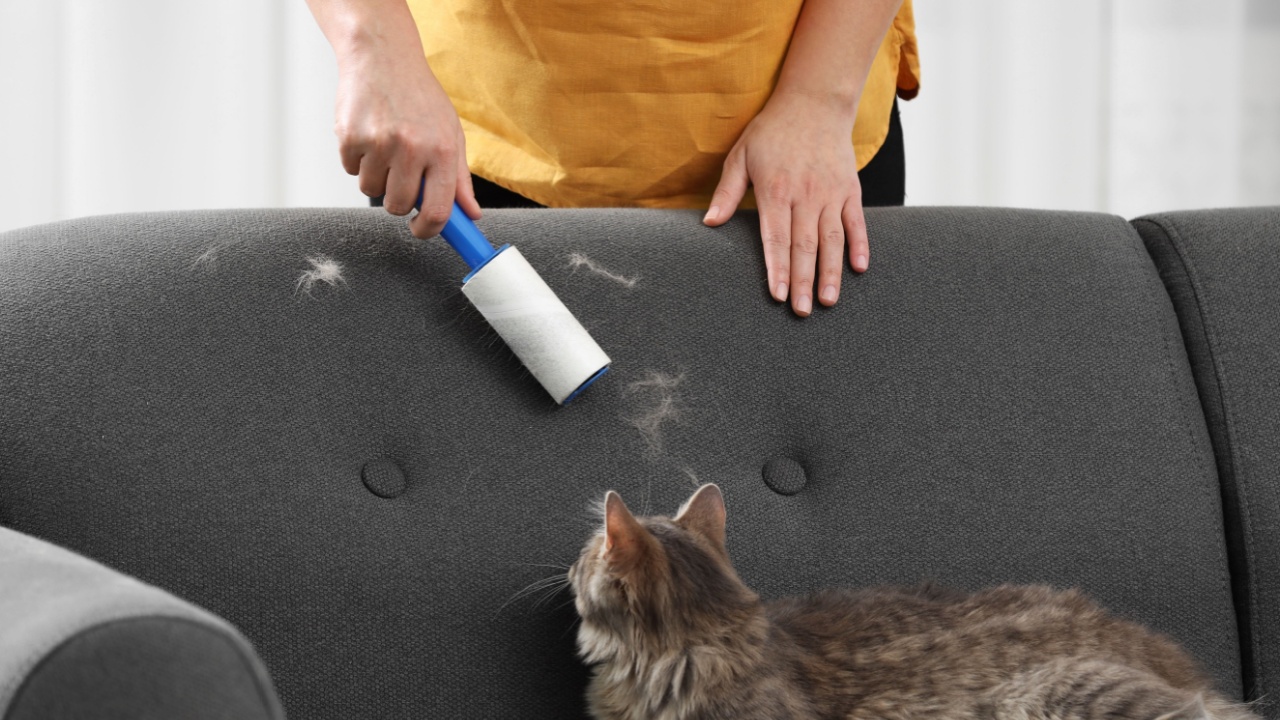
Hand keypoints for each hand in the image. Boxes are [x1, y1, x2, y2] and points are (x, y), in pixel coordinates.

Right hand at [333, 51, 479, 237]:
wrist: (382, 55)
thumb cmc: (419, 96)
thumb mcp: (450, 133)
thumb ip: (459, 179)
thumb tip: (471, 215)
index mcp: (442, 150)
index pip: (438, 211)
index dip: (427, 230)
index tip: (421, 230)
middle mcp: (412, 148)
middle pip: (399, 206)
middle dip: (398, 200)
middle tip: (401, 176)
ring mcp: (379, 142)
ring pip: (371, 190)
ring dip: (376, 178)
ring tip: (385, 147)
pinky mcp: (350, 136)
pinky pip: (351, 170)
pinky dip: (358, 160)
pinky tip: (368, 134)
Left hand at [703, 91, 867, 316]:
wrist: (814, 102)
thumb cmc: (771, 131)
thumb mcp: (741, 156)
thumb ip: (727, 192)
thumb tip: (709, 222)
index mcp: (775, 190)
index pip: (775, 238)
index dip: (776, 268)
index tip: (777, 295)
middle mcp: (806, 195)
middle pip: (804, 245)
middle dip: (802, 281)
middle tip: (802, 311)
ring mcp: (831, 193)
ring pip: (832, 240)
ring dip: (831, 272)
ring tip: (829, 300)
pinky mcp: (850, 189)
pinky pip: (856, 222)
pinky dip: (860, 245)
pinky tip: (859, 269)